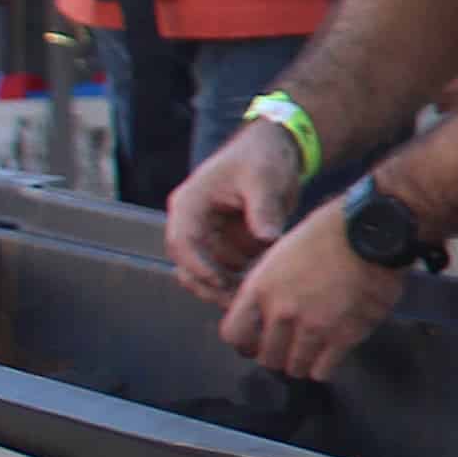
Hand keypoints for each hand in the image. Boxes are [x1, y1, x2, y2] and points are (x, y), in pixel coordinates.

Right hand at [165, 126, 301, 306]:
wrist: (276, 153)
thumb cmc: (263, 158)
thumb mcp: (264, 179)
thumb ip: (263, 208)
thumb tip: (267, 238)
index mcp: (190, 204)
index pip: (181, 242)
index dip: (198, 266)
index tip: (223, 282)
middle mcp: (192, 223)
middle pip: (188, 266)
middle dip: (210, 286)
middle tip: (238, 303)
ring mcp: (209, 237)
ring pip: (206, 274)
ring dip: (226, 289)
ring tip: (254, 300)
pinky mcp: (227, 246)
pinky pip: (227, 272)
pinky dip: (241, 283)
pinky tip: (262, 291)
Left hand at [220, 204, 406, 383]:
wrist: (373, 232)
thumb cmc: (330, 232)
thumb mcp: (283, 251)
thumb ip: (270, 284)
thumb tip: (268, 307)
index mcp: (261, 287)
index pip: (234, 334)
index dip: (244, 342)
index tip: (255, 342)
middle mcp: (281, 312)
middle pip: (265, 357)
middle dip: (275, 355)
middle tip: (288, 349)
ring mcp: (313, 327)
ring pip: (293, 368)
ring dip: (300, 363)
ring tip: (311, 353)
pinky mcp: (344, 336)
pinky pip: (323, 370)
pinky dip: (324, 368)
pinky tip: (329, 357)